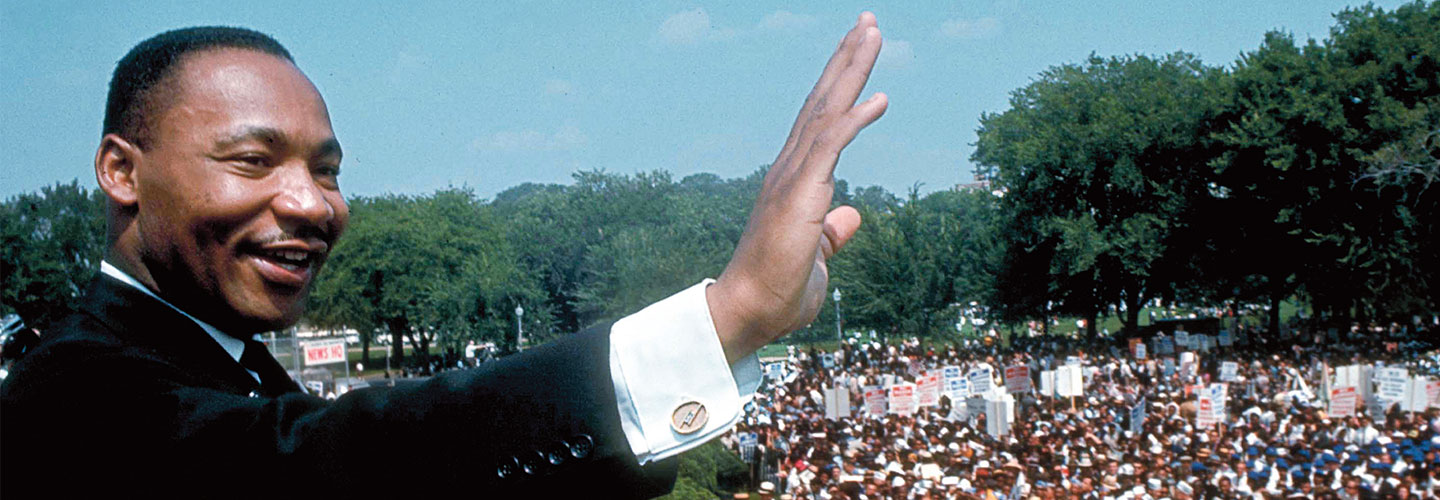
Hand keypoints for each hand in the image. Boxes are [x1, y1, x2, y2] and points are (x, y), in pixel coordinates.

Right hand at [707, 12, 887, 362]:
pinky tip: (880, 97)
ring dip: (851, 70)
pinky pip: (829, 147)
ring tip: (872, 33)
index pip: (820, 120)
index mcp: (793, 180)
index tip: (859, 50)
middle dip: (847, 59)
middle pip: (822, 101)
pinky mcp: (798, 196)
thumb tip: (851, 214)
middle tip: (868, 21)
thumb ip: (832, 232)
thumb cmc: (777, 291)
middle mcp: (788, 169)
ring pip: (825, 111)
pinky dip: (854, 119)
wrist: (747, 313)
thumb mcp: (816, 255)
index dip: (841, 83)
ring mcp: (791, 179)